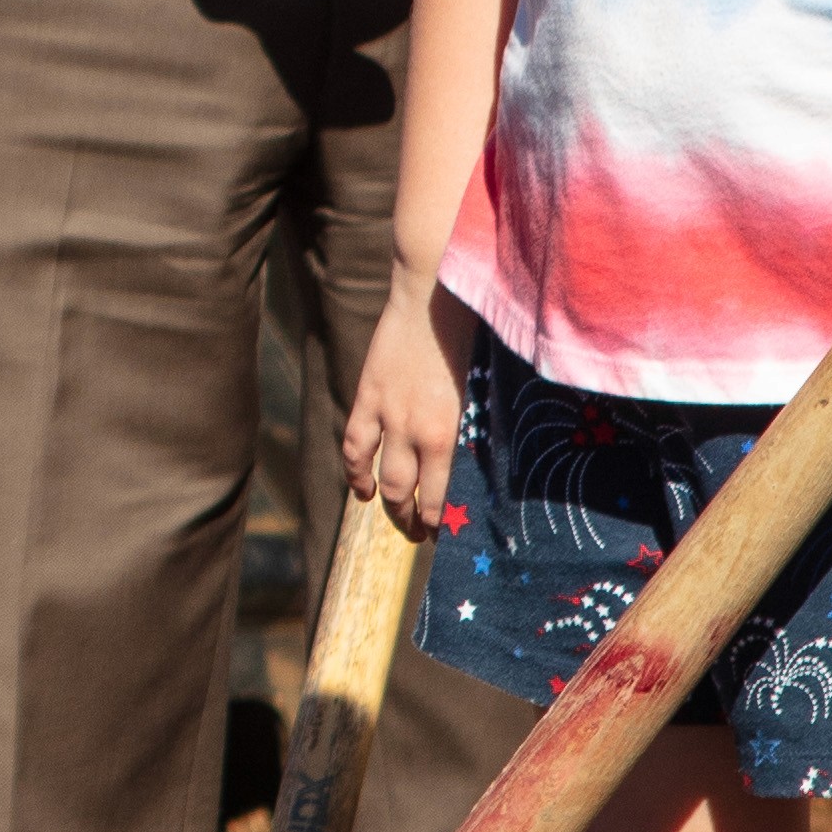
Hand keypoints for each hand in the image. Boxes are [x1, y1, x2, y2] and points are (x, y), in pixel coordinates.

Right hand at [341, 279, 461, 529]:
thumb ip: (465, 425)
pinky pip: (354, 444)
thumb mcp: (476, 390)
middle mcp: (413, 431)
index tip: (439, 533)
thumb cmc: (468, 338)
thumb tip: (467, 458)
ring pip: (378, 474)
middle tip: (416, 533)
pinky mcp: (367, 396)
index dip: (435, 520)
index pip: (436, 492)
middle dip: (409, 519)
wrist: (431, 297)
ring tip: (389, 513)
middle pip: (404, 491)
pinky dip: (354, 469)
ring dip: (384, 500)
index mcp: (446, 432)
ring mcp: (386, 415)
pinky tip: (360, 486)